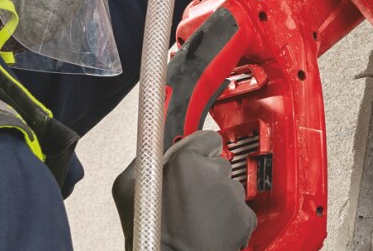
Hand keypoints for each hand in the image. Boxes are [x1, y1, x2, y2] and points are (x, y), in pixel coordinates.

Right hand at [114, 131, 256, 250]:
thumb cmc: (150, 234)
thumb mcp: (126, 188)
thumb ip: (144, 159)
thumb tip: (150, 149)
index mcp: (188, 162)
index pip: (208, 138)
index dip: (199, 151)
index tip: (194, 160)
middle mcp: (216, 174)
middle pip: (218, 164)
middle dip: (206, 176)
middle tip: (189, 196)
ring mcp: (233, 197)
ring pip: (229, 188)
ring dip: (217, 198)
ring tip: (197, 217)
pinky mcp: (246, 217)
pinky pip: (239, 210)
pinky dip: (228, 217)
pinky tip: (209, 227)